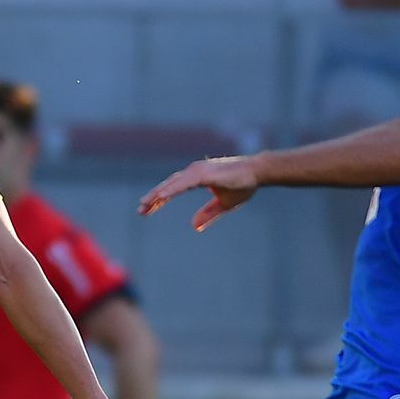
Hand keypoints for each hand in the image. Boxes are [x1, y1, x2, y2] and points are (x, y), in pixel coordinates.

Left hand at [139, 156, 260, 230]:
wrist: (259, 172)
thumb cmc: (243, 185)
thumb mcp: (223, 205)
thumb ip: (208, 214)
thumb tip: (194, 227)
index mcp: (197, 177)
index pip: (173, 188)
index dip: (160, 200)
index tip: (146, 210)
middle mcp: (195, 171)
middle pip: (169, 185)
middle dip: (154, 198)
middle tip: (140, 210)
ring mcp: (199, 171)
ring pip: (173, 184)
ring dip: (158, 194)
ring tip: (145, 204)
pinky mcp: (206, 174)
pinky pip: (185, 183)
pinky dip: (172, 189)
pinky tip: (161, 197)